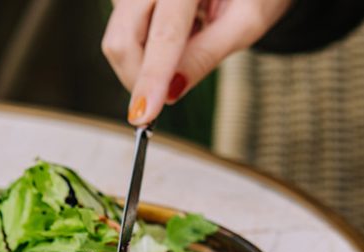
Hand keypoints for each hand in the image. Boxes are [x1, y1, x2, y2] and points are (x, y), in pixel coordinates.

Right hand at [101, 0, 291, 124]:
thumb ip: (207, 55)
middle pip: (122, 39)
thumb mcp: (245, 24)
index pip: (164, 34)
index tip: (144, 115)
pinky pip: (122, 32)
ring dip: (145, 62)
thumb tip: (170, 92)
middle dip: (139, 78)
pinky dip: (145, 49)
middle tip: (167, 94)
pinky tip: (175, 35)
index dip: (151, 77)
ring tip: (187, 42)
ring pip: (118, 39)